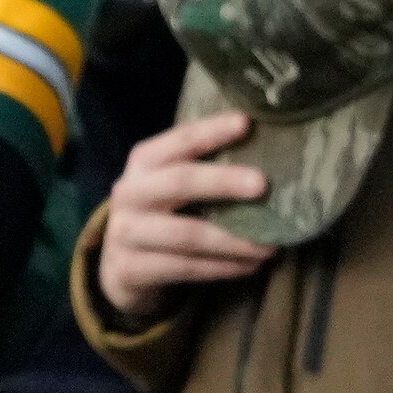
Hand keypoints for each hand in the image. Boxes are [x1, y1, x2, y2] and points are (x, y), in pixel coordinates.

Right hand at [97, 109, 279, 324]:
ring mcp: (126, 233)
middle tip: (263, 185)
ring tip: (271, 245)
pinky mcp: (130, 269)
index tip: (246, 123)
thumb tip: (271, 150)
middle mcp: (130, 192)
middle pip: (179, 182)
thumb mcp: (174, 182)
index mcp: (144, 162)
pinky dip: (222, 268)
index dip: (211, 131)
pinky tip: (250, 266)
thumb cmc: (165, 211)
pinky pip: (185, 268)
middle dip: (223, 182)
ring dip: (234, 240)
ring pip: (187, 235)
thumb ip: (207, 165)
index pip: (179, 140)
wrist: (121, 265)